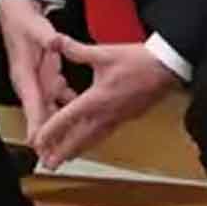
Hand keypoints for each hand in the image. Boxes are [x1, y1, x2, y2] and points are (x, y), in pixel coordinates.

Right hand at [0, 0, 78, 143]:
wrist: (17, 14)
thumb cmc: (23, 23)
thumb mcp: (34, 27)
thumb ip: (45, 37)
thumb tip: (53, 42)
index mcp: (24, 74)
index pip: (30, 102)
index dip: (34, 122)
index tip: (36, 141)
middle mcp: (29, 82)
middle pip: (39, 114)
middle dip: (46, 136)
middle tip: (52, 158)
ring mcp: (37, 82)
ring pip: (49, 110)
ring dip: (58, 128)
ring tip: (68, 148)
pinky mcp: (45, 79)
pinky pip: (58, 98)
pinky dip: (69, 109)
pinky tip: (82, 120)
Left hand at [32, 36, 177, 169]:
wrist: (168, 68)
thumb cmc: (138, 62)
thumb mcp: (104, 52)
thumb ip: (76, 50)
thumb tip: (55, 41)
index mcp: (97, 99)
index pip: (68, 118)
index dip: (51, 131)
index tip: (38, 142)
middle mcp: (106, 114)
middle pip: (79, 139)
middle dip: (61, 152)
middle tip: (47, 164)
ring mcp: (117, 119)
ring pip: (93, 140)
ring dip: (76, 150)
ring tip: (63, 160)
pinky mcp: (126, 118)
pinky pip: (104, 135)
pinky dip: (91, 142)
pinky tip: (87, 143)